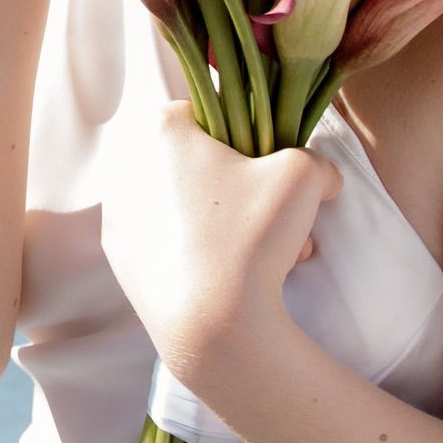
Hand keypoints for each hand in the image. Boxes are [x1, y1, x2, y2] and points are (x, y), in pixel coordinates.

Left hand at [97, 90, 340, 398]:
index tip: (274, 174)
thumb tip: (324, 174)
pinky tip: (237, 275)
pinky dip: (202, 249)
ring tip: (272, 255)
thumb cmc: (251, 238)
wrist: (211, 328)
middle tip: (280, 220)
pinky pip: (169, 238)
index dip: (252, 141)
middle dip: (247, 191)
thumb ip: (317, 160)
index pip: (211, 114)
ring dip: (232, 223)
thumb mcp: (303, 178)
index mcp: (158, 129)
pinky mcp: (121, 258)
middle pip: (201, 164)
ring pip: (188, 204)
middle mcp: (127, 166)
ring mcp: (119, 215)